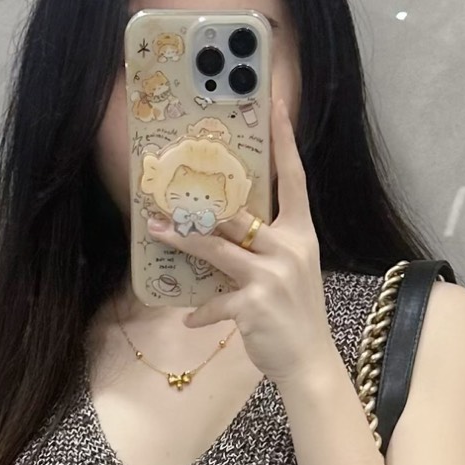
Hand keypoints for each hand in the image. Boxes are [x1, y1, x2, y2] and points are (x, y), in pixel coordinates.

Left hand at [145, 91, 336, 388]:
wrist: (310, 360)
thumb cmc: (296, 313)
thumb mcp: (291, 270)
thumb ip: (265, 246)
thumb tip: (228, 229)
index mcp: (301, 233)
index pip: (293, 178)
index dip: (284, 141)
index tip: (275, 104)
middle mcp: (289, 248)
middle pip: (237, 215)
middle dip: (200, 206)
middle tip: (167, 189)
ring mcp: (272, 276)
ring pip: (217, 249)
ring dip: (182, 240)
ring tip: (155, 229)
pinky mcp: (254, 305)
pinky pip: (215, 302)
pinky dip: (201, 312)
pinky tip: (190, 319)